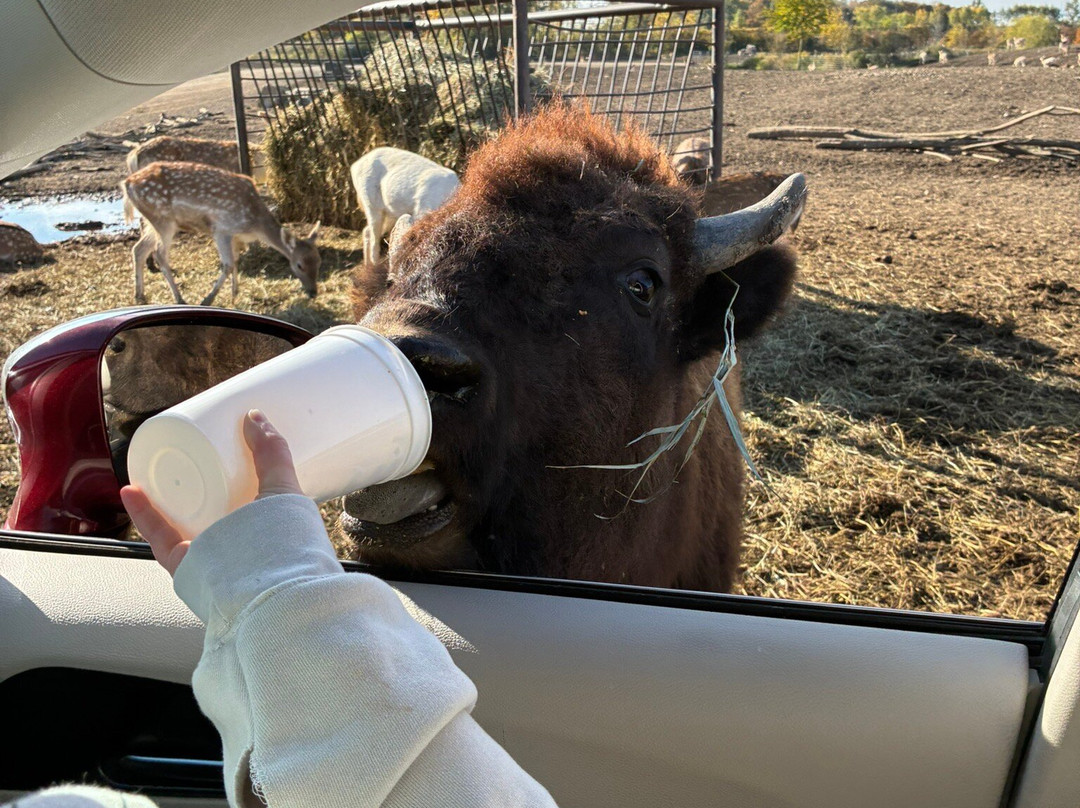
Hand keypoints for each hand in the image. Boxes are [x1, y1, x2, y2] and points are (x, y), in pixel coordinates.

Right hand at [120, 409, 301, 576]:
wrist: (267, 587)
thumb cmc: (286, 542)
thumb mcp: (285, 487)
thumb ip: (273, 452)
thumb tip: (256, 418)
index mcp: (264, 528)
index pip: (243, 503)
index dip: (229, 479)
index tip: (217, 452)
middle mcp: (236, 544)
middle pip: (207, 514)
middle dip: (193, 488)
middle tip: (184, 457)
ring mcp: (208, 555)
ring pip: (179, 524)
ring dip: (162, 498)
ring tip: (154, 469)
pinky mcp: (185, 565)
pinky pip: (159, 537)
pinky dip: (143, 514)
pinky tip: (131, 489)